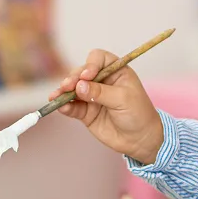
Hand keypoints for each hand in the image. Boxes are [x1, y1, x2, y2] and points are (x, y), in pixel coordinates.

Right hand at [51, 49, 163, 164]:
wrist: (140, 139)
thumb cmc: (138, 114)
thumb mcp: (123, 99)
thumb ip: (100, 92)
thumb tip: (79, 86)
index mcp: (115, 71)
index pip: (98, 59)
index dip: (90, 64)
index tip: (86, 76)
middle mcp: (102, 80)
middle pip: (81, 72)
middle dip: (73, 79)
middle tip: (68, 87)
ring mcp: (92, 96)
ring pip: (73, 89)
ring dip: (64, 92)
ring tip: (56, 96)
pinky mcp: (86, 112)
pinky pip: (73, 106)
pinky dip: (65, 106)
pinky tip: (61, 107)